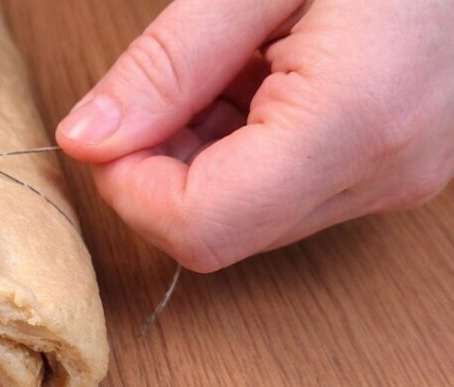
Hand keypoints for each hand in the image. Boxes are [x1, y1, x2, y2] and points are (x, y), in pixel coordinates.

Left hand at [57, 0, 453, 271]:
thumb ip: (166, 64)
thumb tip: (86, 139)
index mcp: (353, 121)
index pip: (199, 227)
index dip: (130, 190)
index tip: (109, 132)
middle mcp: (380, 173)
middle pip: (216, 229)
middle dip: (158, 168)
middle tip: (165, 84)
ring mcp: (391, 179)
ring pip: (243, 215)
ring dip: (198, 154)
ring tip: (224, 65)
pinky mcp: (388, 171)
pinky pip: (281, 191)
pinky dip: (239, 147)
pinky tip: (253, 79)